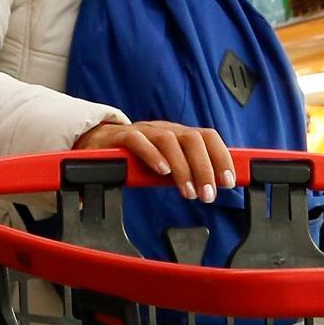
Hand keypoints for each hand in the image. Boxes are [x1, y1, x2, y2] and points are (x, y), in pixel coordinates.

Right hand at [75, 120, 235, 202]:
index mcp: (178, 134)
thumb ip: (183, 174)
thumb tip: (211, 188)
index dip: (222, 157)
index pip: (208, 137)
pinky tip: (162, 172)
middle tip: (208, 195)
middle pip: (192, 139)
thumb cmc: (134, 158)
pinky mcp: (121, 137)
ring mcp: (143, 131)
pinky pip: (139, 141)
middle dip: (205, 168)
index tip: (228, 181)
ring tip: (188, 192)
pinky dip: (153, 156)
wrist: (95, 143)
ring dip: (183, 168)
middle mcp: (165, 129)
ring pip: (169, 141)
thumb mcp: (164, 166)